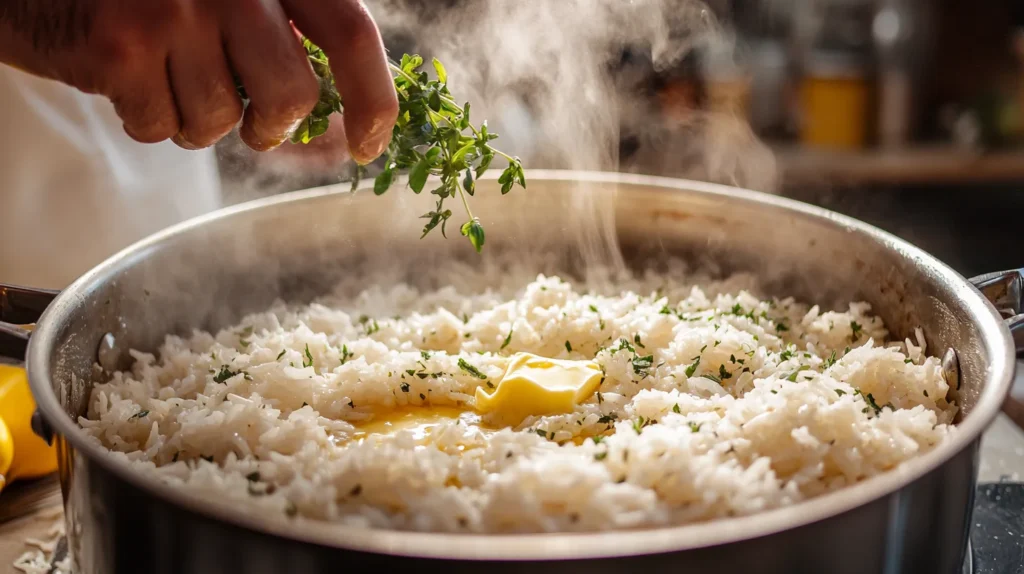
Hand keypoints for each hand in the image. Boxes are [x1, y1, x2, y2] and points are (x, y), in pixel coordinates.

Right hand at [0, 0, 397, 160]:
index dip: (373, 102)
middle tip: (252, 124)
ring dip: (198, 121)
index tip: (368, 148)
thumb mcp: (242, 1)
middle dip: (272, 129)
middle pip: (291, 96)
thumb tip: (355, 123)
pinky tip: (131, 79)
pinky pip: (164, 128)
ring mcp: (173, 7)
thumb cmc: (166, 3)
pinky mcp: (121, 45)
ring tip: (169, 77)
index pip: (352, 34)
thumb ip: (292, 38)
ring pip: (221, 121)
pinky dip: (150, 121)